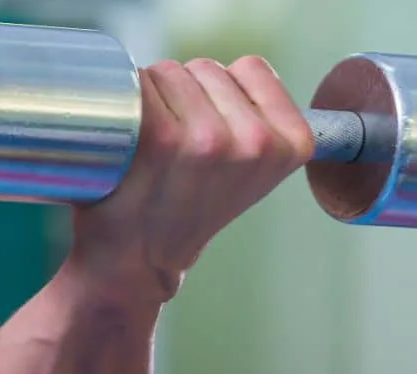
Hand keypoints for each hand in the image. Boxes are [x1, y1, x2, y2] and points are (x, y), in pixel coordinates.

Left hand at [70, 56, 313, 300]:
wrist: (136, 262)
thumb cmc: (185, 210)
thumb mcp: (251, 172)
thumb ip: (261, 121)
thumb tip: (244, 73)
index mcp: (291, 144)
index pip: (252, 69)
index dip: (222, 92)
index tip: (209, 132)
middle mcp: (255, 141)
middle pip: (206, 68)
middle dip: (185, 95)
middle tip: (172, 150)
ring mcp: (208, 138)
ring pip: (170, 71)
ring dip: (153, 98)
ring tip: (149, 149)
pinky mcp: (160, 138)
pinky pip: (140, 85)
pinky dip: (125, 104)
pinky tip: (127, 141)